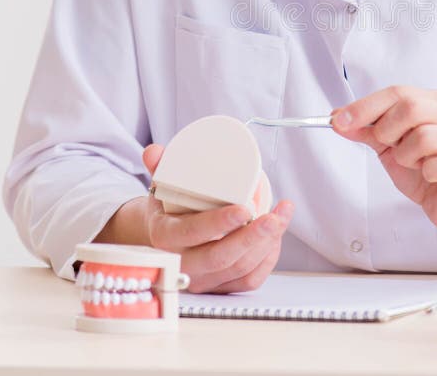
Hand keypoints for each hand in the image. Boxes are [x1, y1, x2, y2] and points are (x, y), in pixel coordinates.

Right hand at [95, 145, 293, 293]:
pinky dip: (267, 260)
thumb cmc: (169, 208)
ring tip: (281, 217)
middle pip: (219, 257)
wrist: (166, 236)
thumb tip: (155, 151)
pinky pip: (248, 280)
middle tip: (273, 217)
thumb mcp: (161, 186)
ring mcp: (201, 279)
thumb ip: (160, 166)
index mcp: (165, 236)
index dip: (218, 223)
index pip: (190, 233)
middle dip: (251, 237)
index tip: (243, 208)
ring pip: (238, 269)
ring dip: (266, 244)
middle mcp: (182, 263)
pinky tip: (277, 238)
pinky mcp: (218, 287)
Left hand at [331, 86, 436, 240]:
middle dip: (388, 131)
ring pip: (424, 137)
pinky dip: (426, 173)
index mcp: (436, 103)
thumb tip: (338, 117)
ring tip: (415, 165)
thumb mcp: (390, 147)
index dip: (366, 106)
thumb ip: (367, 130)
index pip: (398, 92)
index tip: (339, 121)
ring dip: (407, 157)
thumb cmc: (426, 171)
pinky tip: (430, 176)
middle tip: (389, 147)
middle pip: (411, 108)